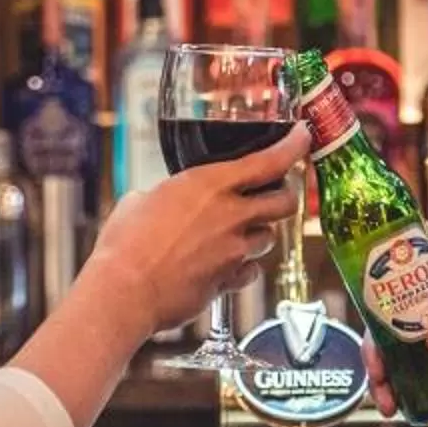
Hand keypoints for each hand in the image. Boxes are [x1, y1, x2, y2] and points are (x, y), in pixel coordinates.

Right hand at [80, 125, 309, 335]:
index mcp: (209, 184)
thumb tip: (160, 199)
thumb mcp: (139, 201)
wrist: (125, 290)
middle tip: (276, 196)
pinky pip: (250, 272)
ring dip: (259, 235)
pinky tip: (225, 267)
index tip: (303, 136)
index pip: (268, 160)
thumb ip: (165, 196)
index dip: (293, 146)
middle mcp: (230, 215)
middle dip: (285, 198)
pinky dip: (243, 269)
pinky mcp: (228, 281)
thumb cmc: (125, 244)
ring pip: (269, 238)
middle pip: (285, 202)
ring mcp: (233, 250)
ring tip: (236, 235)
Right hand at [366, 270, 427, 414]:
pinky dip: (417, 394)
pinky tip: (413, 409)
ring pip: (410, 360)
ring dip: (395, 381)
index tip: (377, 358)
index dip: (380, 327)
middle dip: (382, 363)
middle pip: (397, 334)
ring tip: (392, 406)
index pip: (399, 301)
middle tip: (382, 391)